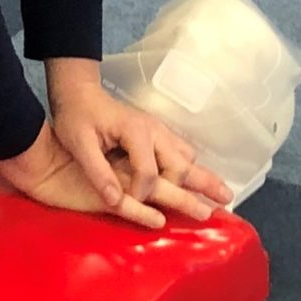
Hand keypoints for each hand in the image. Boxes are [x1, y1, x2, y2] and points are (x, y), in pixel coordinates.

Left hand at [16, 61, 233, 227]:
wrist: (80, 94)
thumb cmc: (77, 118)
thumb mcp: (79, 144)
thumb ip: (97, 172)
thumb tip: (115, 201)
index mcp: (135, 132)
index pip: (148, 172)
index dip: (141, 194)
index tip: (131, 206)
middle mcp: (154, 131)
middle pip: (179, 165)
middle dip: (199, 186)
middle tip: (220, 206)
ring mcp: (159, 131)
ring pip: (187, 157)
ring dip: (202, 177)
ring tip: (224, 196)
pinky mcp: (158, 134)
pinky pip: (182, 151)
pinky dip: (192, 167)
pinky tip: (199, 181)